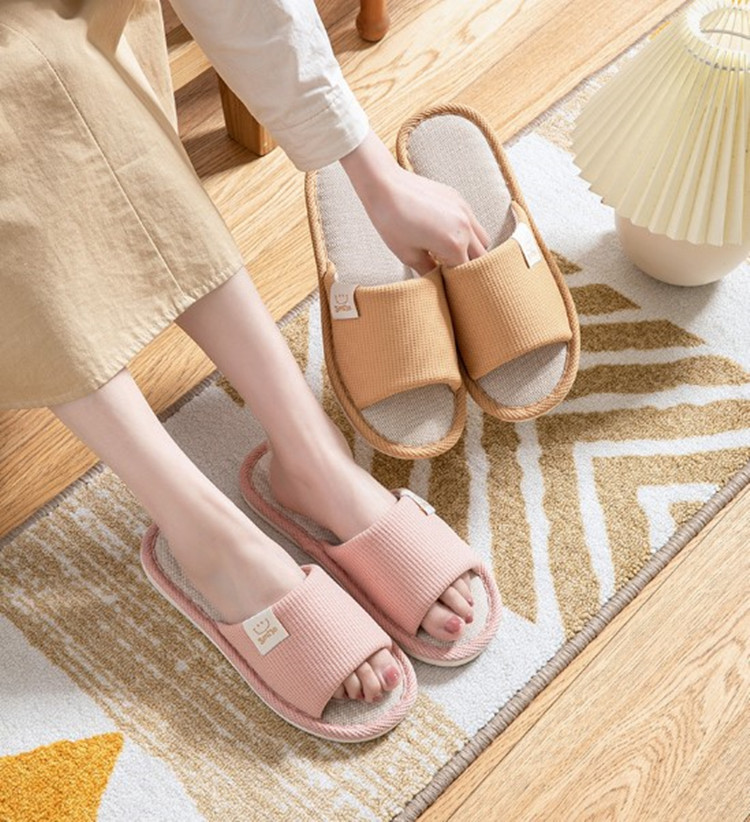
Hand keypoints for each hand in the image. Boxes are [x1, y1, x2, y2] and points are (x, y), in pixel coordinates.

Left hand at [339, 130, 489, 274]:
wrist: (385, 185)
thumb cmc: (392, 221)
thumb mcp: (408, 254)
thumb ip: (429, 271)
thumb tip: (437, 282)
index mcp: (454, 245)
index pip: (465, 273)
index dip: (456, 282)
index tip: (447, 285)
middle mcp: (465, 227)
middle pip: (481, 258)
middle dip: (468, 268)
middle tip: (451, 273)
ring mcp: (465, 211)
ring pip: (483, 240)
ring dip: (472, 251)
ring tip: (451, 255)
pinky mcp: (460, 200)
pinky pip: (474, 222)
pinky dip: (468, 234)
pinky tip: (447, 236)